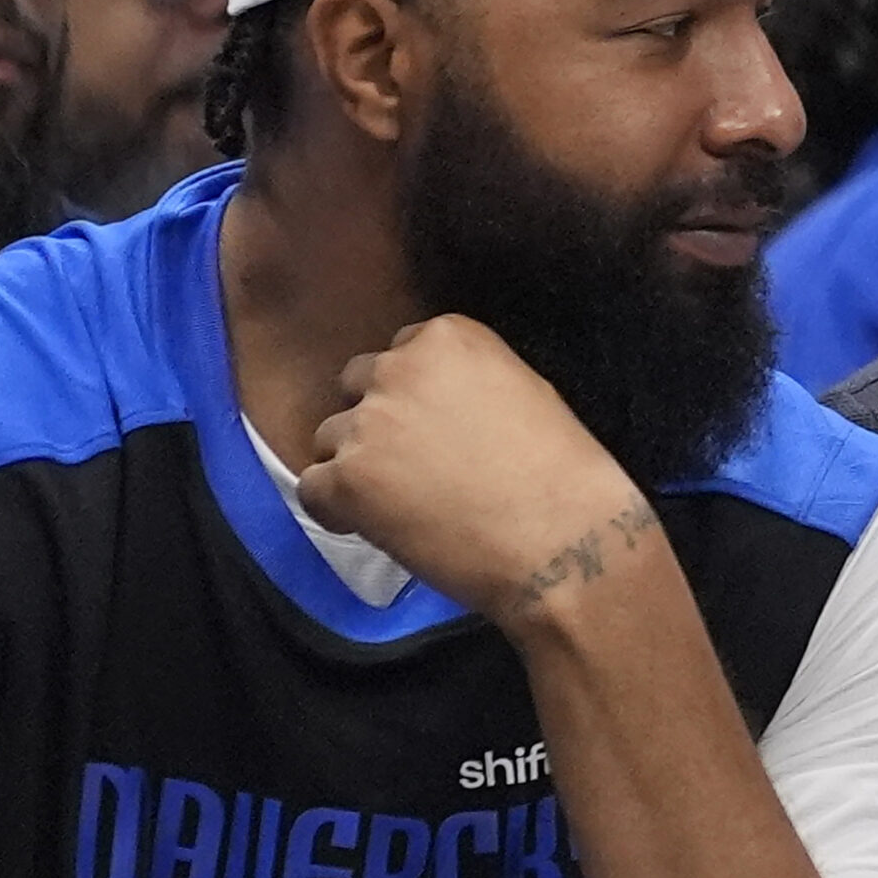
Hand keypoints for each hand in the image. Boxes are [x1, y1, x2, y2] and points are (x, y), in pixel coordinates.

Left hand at [299, 315, 658, 631]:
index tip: (433, 426)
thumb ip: (468, 384)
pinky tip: (375, 528)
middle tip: (413, 464)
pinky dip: (336, 510)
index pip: (403, 351)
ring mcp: (367, 424)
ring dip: (357, 466)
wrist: (563, 539)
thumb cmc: (565, 473)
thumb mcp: (527, 393)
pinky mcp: (346, 481)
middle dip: (379, 421)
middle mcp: (399, 368)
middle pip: (358, 386)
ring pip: (332, 438)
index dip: (415, 393)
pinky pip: (312, 488)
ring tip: (399, 504)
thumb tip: (440, 409)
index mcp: (450, 338)